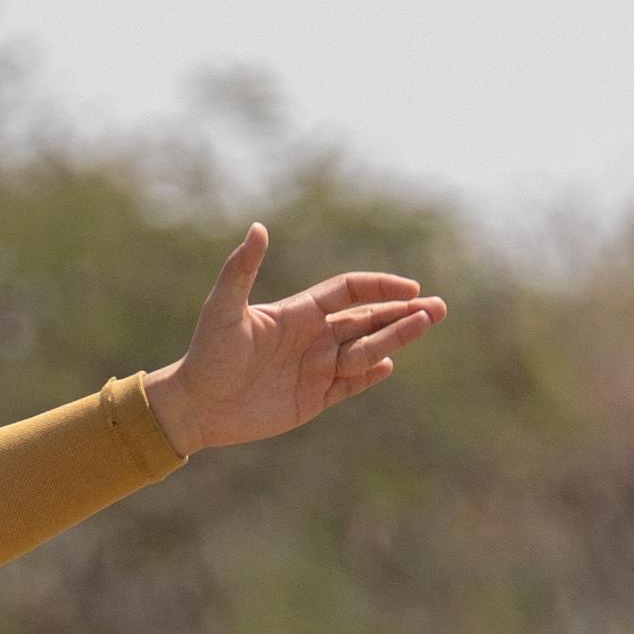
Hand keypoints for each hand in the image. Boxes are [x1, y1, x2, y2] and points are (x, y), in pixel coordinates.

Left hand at [146, 223, 445, 457]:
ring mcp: (316, 369)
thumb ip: (241, 270)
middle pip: (368, 320)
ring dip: (396, 338)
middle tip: (438, 308)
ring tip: (426, 324)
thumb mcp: (223, 309)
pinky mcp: (313, 399)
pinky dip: (370, 375)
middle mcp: (314, 338)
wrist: (195, 406)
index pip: (350, 292)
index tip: (410, 288)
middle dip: (403, 313)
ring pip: (366, 350)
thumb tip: (257, 227)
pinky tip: (388, 364)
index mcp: (300, 313)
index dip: (380, 287)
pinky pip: (350, 385)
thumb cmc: (207, 354)